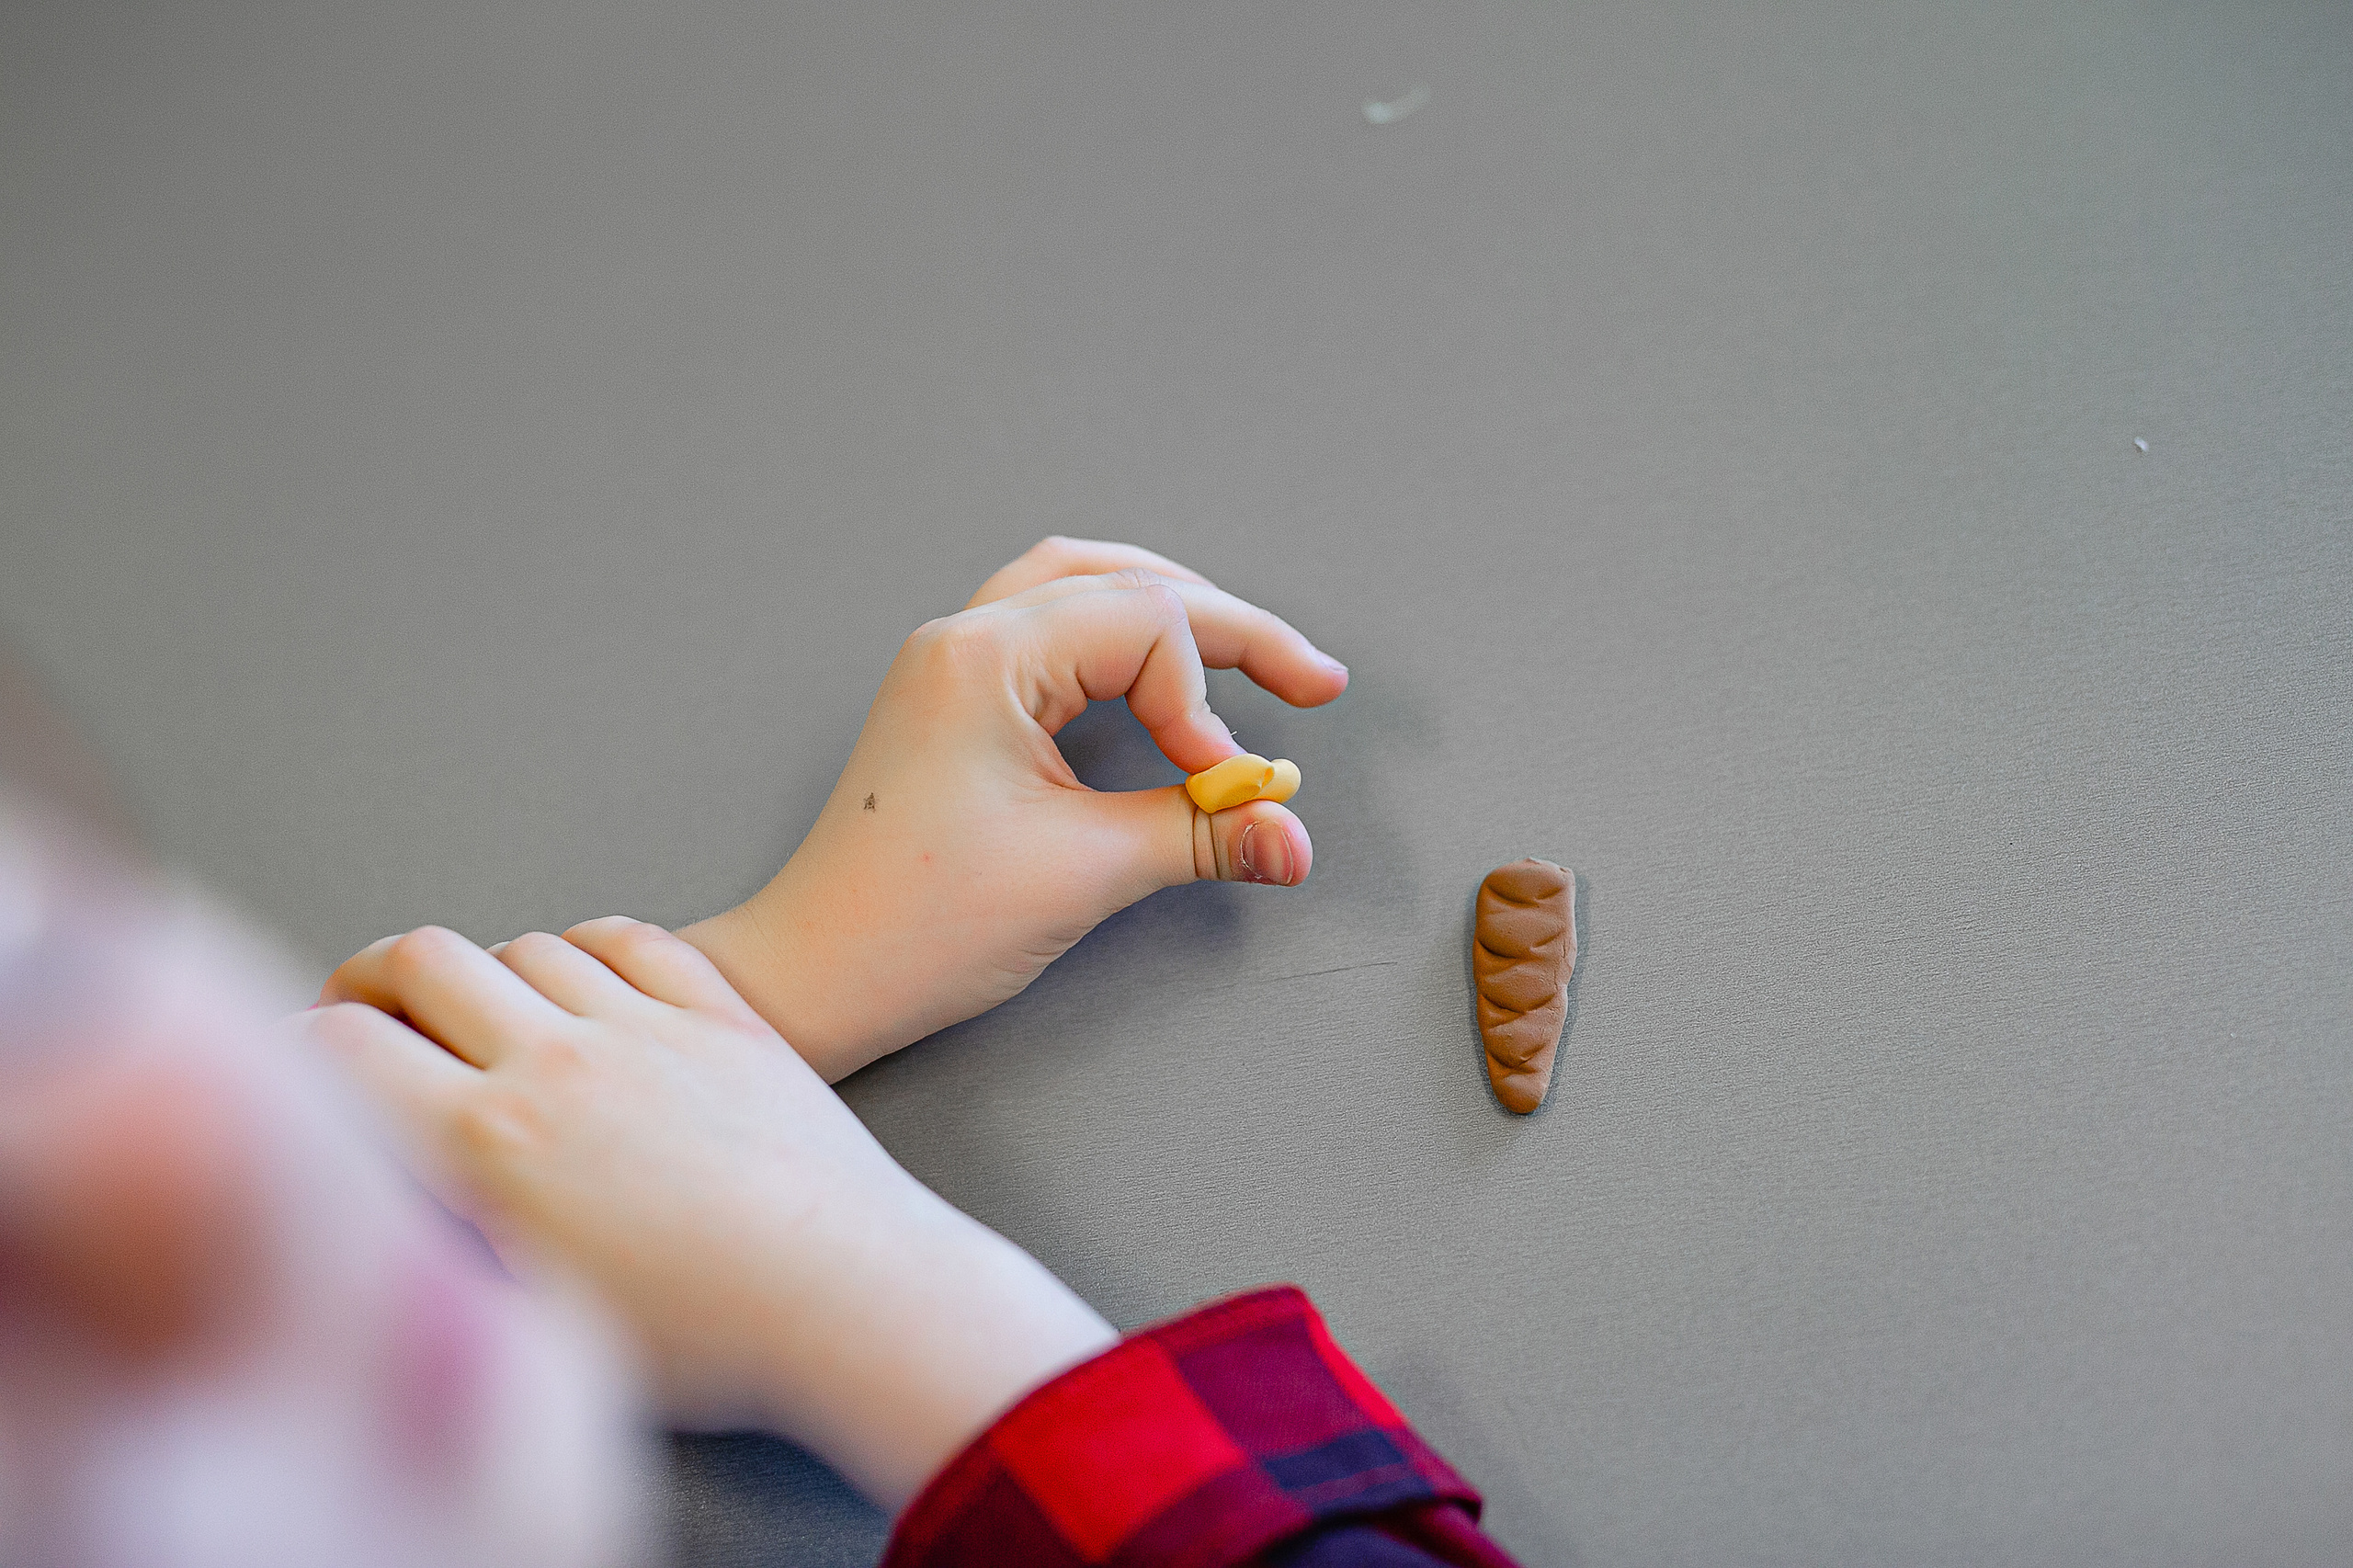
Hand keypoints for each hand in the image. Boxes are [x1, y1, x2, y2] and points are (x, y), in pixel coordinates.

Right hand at [306, 919, 1115, 1509]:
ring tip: (485, 1012)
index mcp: (491, 1143)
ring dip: (489, 968)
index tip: (297, 1059)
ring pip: (528, 944)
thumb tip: (405, 1180)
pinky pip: (630, 940)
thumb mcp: (531, 1313)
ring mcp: (647, 1026)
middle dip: (377, 978)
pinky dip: (589, 947)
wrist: (850, 1297)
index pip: (347, 1046)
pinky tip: (584, 974)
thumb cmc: (706, 1335)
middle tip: (373, 1010)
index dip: (300, 1045)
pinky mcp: (722, 1016)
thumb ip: (448, 1230)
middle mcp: (558, 1064)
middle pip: (425, 960)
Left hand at [683, 537, 1348, 1081]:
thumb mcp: (1084, 874)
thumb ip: (1203, 837)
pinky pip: (1052, 629)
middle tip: (1314, 681)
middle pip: (1127, 584)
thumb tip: (1293, 836)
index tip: (1226, 787)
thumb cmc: (917, 924)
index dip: (1206, 705)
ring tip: (1248, 653)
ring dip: (1174, 616)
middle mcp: (966, 638)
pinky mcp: (956, 702)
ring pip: (1086, 588)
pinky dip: (1121, 641)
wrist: (817, 975)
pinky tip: (1158, 673)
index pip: (1146, 624)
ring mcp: (954, 664)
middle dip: (1228, 631)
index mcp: (986, 657)